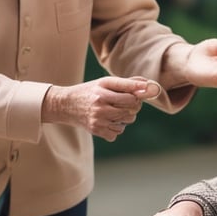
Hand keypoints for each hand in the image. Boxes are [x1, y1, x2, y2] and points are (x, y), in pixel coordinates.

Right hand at [42, 76, 159, 140]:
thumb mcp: (105, 82)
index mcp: (103, 88)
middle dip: (133, 105)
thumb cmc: (90, 91)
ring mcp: (98, 118)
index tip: (143, 93)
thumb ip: (128, 83)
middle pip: (132, 108)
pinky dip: (116, 128)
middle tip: (124, 102)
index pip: (131, 93)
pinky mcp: (96, 130)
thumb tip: (150, 85)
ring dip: (125, 117)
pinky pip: (117, 132)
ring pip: (127, 121)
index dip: (139, 94)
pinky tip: (107, 121)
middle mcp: (100, 103)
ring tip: (113, 111)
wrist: (65, 105)